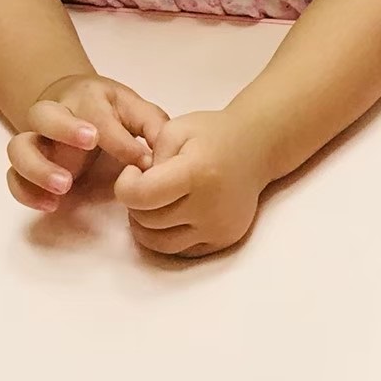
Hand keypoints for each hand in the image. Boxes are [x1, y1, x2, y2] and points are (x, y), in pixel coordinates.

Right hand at [7, 74, 166, 211]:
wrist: (72, 103)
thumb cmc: (110, 111)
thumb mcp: (135, 110)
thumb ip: (153, 126)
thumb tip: (165, 152)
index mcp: (84, 98)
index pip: (96, 114)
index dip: (118, 138)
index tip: (140, 159)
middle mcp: (53, 114)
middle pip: (43, 114)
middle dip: (64, 129)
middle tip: (89, 144)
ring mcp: (36, 140)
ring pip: (18, 146)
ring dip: (38, 167)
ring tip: (65, 187)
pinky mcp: (26, 166)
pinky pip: (13, 177)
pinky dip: (25, 192)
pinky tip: (50, 205)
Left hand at [113, 109, 268, 256]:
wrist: (255, 148)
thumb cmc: (212, 134)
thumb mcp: (175, 129)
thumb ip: (149, 156)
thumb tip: (137, 188)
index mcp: (196, 173)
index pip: (141, 196)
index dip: (125, 186)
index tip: (132, 172)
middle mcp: (209, 207)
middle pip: (147, 221)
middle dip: (135, 204)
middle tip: (143, 185)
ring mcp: (218, 228)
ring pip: (160, 244)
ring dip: (146, 226)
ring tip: (152, 204)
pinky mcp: (223, 241)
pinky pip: (181, 251)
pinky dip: (167, 237)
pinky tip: (170, 215)